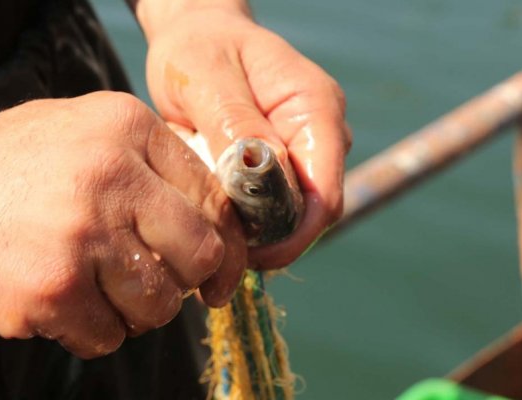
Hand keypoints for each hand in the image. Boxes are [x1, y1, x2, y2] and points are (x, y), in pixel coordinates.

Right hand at [0, 92, 245, 357]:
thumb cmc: (1, 171)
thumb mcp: (79, 132)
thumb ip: (147, 164)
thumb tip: (214, 219)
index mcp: (125, 126)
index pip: (214, 197)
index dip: (227, 245)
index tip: (219, 274)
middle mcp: (110, 175)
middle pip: (200, 254)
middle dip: (186, 283)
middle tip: (154, 284)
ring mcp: (80, 235)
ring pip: (160, 305)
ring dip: (136, 311)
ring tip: (96, 290)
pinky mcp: (50, 291)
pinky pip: (109, 336)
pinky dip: (93, 331)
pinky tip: (61, 304)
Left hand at [143, 6, 349, 267]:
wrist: (196, 35)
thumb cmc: (200, 48)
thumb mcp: (206, 76)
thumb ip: (234, 123)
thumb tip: (256, 173)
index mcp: (314, 107)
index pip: (325, 192)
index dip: (294, 232)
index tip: (248, 252)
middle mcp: (319, 133)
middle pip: (312, 210)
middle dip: (271, 237)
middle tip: (219, 249)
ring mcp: (303, 149)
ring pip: (290, 213)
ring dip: (255, 230)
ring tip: (210, 230)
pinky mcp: (280, 163)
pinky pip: (270, 204)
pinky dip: (244, 217)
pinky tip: (213, 215)